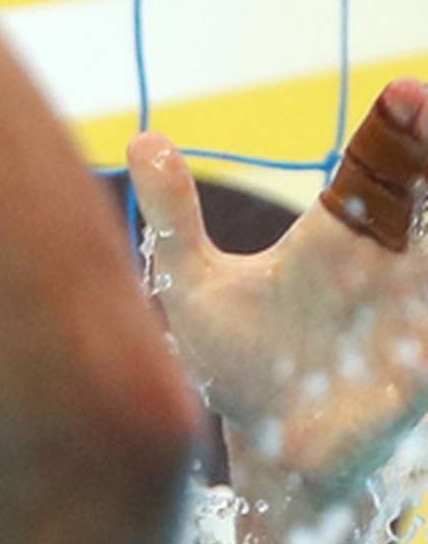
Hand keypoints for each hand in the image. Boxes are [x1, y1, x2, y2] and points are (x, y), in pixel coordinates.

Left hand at [128, 86, 427, 514]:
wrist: (266, 451)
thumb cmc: (242, 362)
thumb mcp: (195, 285)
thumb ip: (174, 217)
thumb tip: (143, 137)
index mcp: (338, 237)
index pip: (377, 168)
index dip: (396, 130)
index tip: (404, 91)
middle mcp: (383, 266)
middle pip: (422, 199)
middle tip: (423, 113)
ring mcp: (410, 315)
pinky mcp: (421, 371)